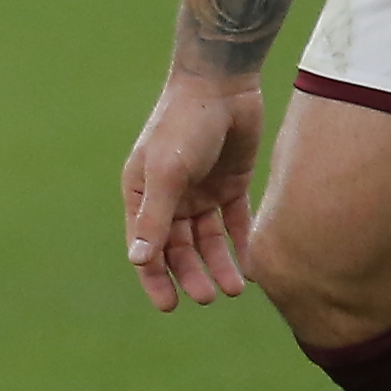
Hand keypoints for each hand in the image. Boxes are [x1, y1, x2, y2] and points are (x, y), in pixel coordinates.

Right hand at [119, 68, 262, 314]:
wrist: (223, 84)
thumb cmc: (184, 125)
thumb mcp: (167, 173)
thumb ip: (155, 218)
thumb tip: (137, 260)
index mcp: (143, 193)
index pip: (145, 245)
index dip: (154, 277)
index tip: (169, 306)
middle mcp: (170, 196)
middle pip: (179, 247)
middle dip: (191, 274)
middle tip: (208, 297)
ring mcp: (201, 191)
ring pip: (208, 240)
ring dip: (219, 264)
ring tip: (234, 288)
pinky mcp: (231, 184)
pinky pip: (235, 224)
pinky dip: (241, 245)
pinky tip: (253, 266)